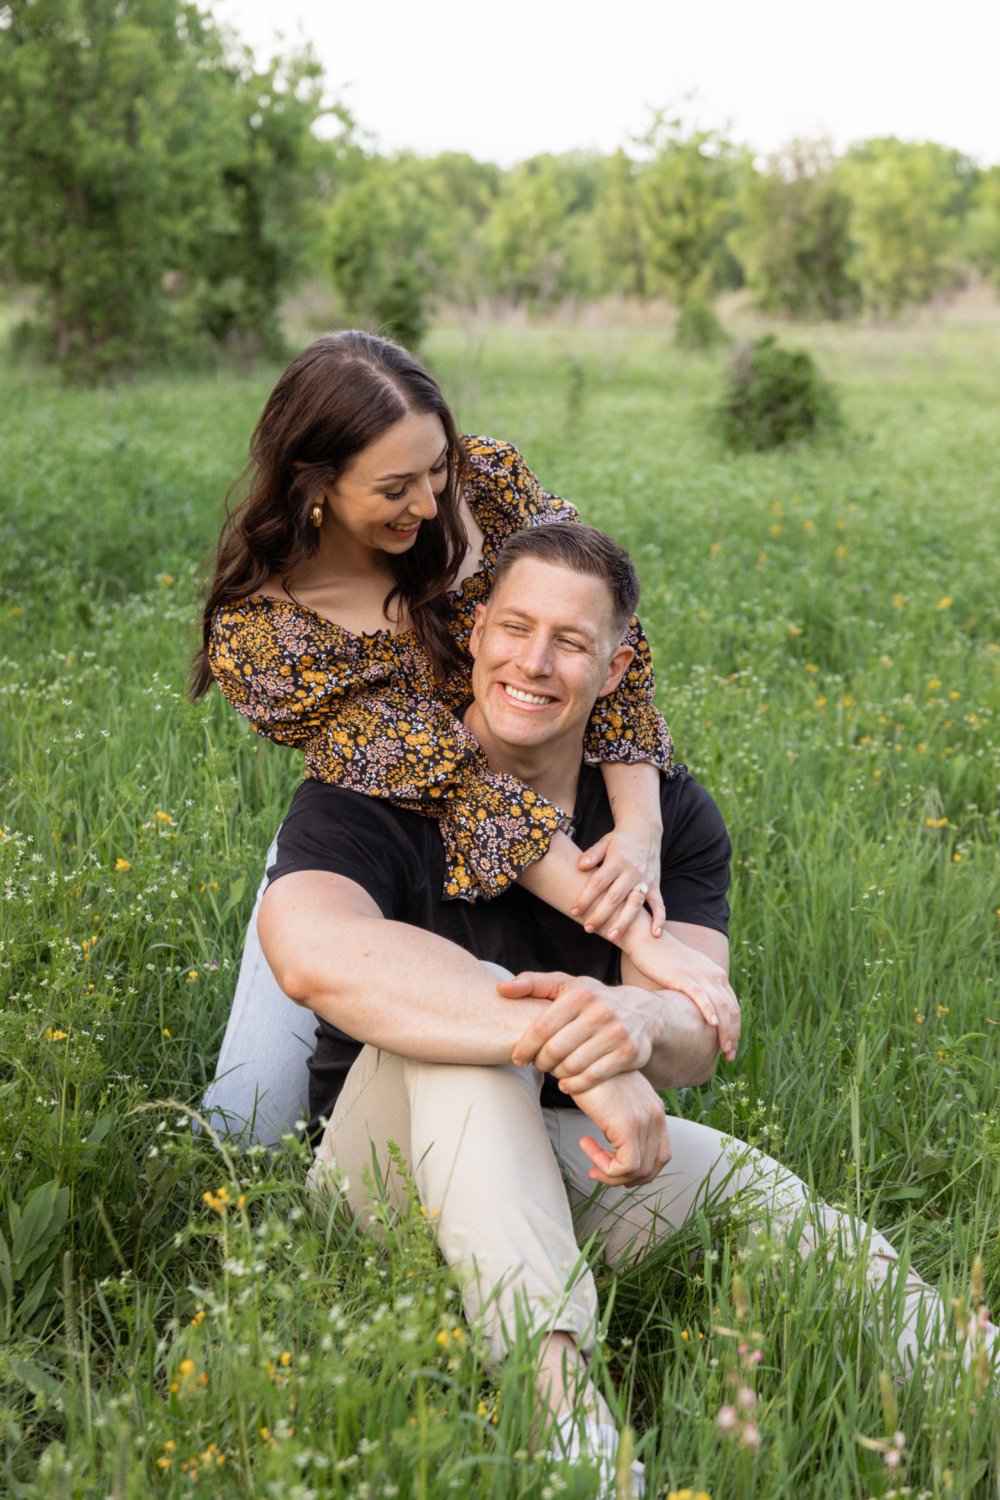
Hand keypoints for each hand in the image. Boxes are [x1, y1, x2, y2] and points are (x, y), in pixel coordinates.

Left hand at [503, 971, 653, 1090]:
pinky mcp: (628, 1053)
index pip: (542, 1027)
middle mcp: (600, 1011)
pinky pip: (592, 1077)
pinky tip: (567, 1082)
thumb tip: (501, 989)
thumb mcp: (566, 985)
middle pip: (555, 1050)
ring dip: (557, 1074)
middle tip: (538, 1065)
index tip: (517, 1058)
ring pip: (572, 1066)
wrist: (644, 1013)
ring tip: (553, 1070)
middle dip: (540, 1062)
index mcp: (580, 993)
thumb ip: (532, 984)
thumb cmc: (594, 999)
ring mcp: (616, 1033)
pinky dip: (575, 1084)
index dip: (525, 1046)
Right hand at [572, 1072, 670, 1186]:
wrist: (577, 1051)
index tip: (610, 1161)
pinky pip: (625, 1166)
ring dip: (610, 1172)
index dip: (638, 1169)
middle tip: (597, 1169)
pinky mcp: (628, 1125)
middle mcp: (656, 1115)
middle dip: (625, 1177)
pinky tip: (586, 1145)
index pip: (661, 1154)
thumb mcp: (614, 1096)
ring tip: (589, 1155)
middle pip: (653, 1167)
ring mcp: (645, 1120)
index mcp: (655, 1109)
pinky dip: (605, 1168)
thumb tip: (613, 1147)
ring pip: (638, 1171)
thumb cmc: (589, 1071)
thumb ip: (622, 1117)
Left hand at [574, 823, 664, 939]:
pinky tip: (654, 934)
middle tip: (588, 928)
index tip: (574, 911)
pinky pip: (659, 904)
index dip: (585, 897)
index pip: (598, 882)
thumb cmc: (619, 840)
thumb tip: (581, 866)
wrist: (645, 832)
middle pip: (615, 898)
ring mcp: (645, 880)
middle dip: (600, 915)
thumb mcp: (604, 842)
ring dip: (624, 922)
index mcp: (617, 861)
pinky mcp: (655, 886)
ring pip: (635, 904)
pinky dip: (659, 919)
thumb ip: (592, 854)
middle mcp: (632, 872)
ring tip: (612, 936)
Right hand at [622, 927, 739, 1061]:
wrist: (648, 940)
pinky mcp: (684, 976)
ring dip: (726, 1030)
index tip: (731, 1046)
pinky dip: (709, 1011)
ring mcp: (700, 975)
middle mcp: (713, 975)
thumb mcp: (687, 975)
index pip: (733, 1006)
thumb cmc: (664, 961)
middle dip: (733, 1034)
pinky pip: (701, 996)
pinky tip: (712, 1025)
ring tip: (725, 1049)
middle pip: (731, 1009)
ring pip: (720, 1006)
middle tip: (730, 1055)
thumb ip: (696, 991)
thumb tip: (695, 1015)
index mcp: (716, 975)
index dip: (735, 1028)